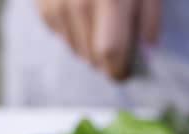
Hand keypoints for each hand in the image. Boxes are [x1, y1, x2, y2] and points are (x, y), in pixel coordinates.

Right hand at [34, 0, 160, 80]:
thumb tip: (145, 54)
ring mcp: (54, 2)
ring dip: (90, 48)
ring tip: (100, 26)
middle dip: (107, 62)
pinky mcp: (40, 2)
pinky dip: (72, 31)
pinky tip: (80, 12)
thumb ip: (148, 20)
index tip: (126, 72)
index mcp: (109, 0)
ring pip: (75, 48)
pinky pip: (59, 32)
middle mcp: (77, 3)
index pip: (110, 53)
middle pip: (91, 56)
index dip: (119, 69)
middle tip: (118, 51)